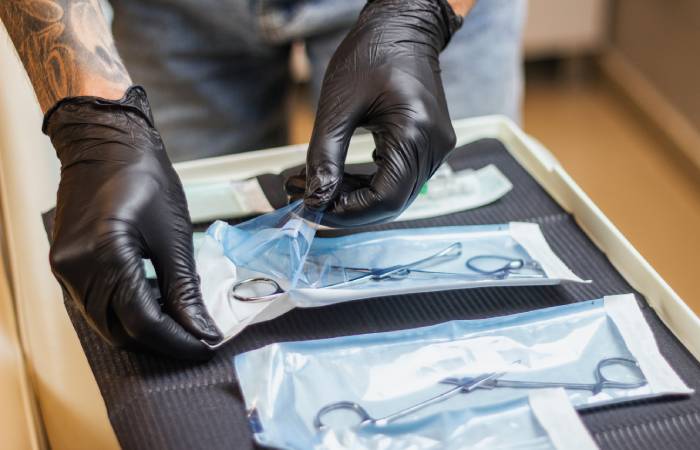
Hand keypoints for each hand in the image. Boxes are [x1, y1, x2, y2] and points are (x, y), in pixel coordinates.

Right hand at [45, 86, 220, 359]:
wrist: (105, 143)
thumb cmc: (143, 177)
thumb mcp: (173, 234)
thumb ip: (184, 288)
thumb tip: (202, 330)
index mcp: (106, 255)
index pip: (143, 322)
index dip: (178, 341)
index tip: (205, 347)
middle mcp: (76, 268)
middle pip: (120, 331)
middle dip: (162, 341)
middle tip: (197, 336)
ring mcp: (65, 268)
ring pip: (105, 323)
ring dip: (143, 329)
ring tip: (179, 320)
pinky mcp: (66, 265)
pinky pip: (95, 305)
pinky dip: (125, 312)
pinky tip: (152, 302)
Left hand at [291, 0, 462, 226]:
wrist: (403, 27)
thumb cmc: (372, 54)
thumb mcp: (338, 105)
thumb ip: (325, 156)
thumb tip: (315, 198)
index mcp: (415, 133)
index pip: (386, 198)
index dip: (348, 212)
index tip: (314, 208)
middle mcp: (434, 146)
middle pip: (392, 202)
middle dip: (348, 207)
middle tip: (310, 199)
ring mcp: (437, 148)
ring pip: (396, 195)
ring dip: (357, 197)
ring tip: (320, 186)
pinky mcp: (430, 145)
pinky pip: (401, 179)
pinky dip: (370, 184)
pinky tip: (343, 177)